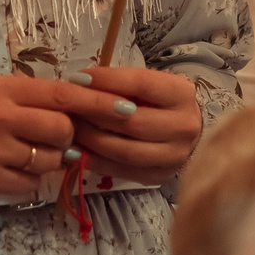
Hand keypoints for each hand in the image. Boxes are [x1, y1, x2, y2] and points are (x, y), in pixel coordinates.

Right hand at [0, 73, 126, 203]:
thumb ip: (36, 99)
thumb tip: (87, 110)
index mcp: (2, 89)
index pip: (62, 94)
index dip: (98, 103)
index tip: (128, 108)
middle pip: (61, 130)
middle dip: (63, 137)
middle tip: (44, 137)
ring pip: (49, 159)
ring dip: (45, 160)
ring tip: (17, 152)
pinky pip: (31, 183)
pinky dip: (26, 179)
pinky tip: (5, 169)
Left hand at [64, 66, 205, 187]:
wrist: (186, 133)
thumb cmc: (159, 104)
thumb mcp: (148, 86)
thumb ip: (120, 85)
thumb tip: (79, 84)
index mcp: (181, 94)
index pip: (140, 83)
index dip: (106, 80)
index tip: (78, 79)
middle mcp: (183, 126)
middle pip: (131, 122)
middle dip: (94, 115)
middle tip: (68, 108)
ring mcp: (174, 155)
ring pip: (124, 151)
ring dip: (91, 141)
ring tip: (69, 131)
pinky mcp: (159, 175)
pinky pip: (120, 170)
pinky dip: (95, 161)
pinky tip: (76, 152)